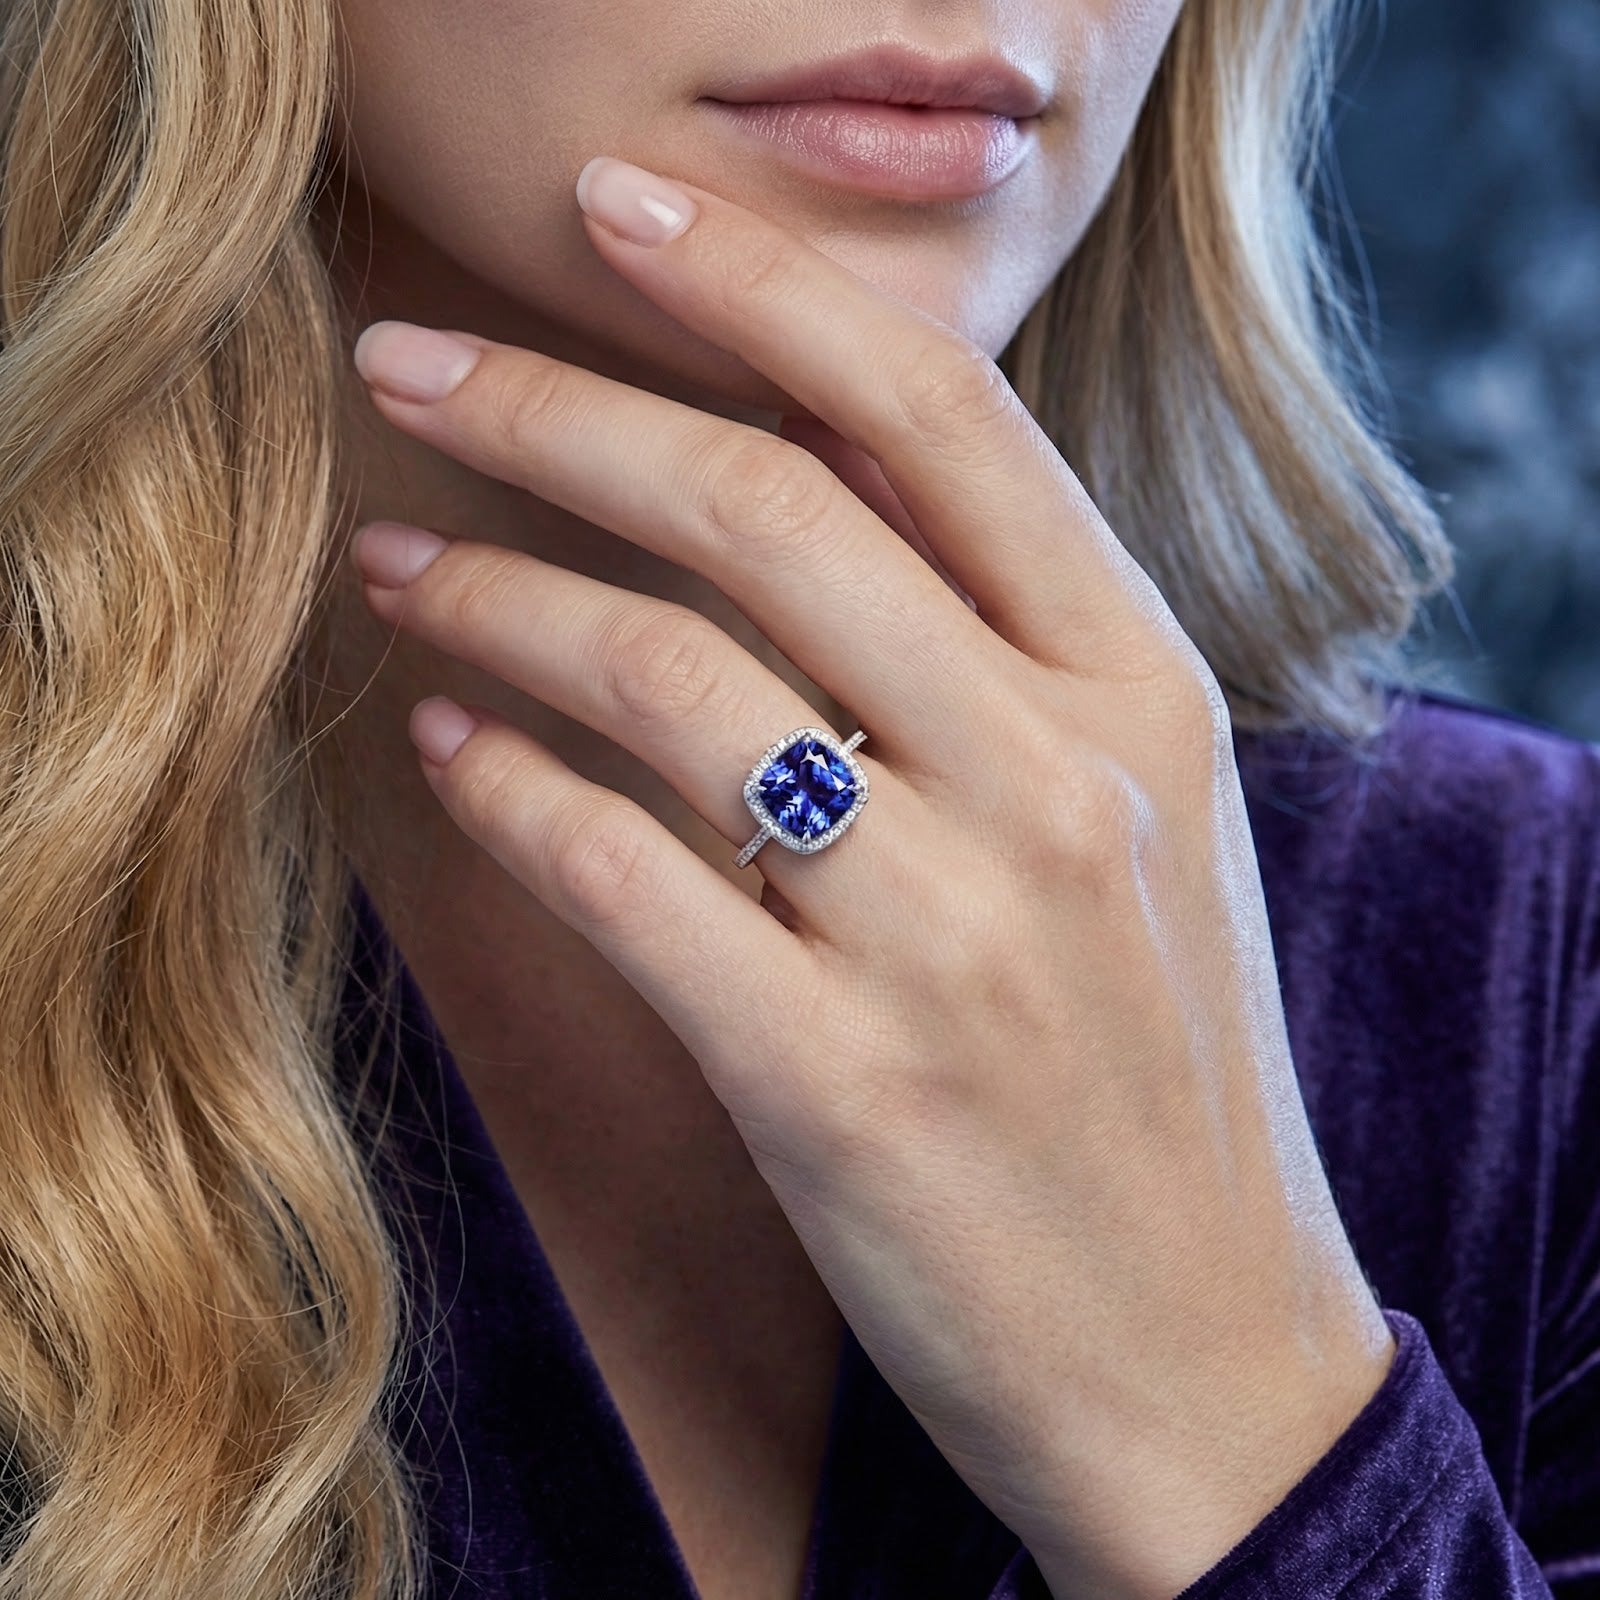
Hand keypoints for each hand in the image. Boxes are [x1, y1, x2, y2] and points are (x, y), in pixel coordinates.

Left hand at [348, 155, 1396, 1599]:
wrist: (1210, 1362)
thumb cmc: (1156, 1080)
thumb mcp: (1140, 832)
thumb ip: (1002, 660)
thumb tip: (803, 499)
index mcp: (1144, 696)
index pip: (939, 414)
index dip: (759, 285)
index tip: (613, 218)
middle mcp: (1057, 785)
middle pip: (766, 513)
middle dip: (557, 407)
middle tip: (415, 361)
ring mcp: (950, 937)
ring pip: (665, 682)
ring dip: (494, 595)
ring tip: (396, 558)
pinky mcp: (836, 1084)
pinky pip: (623, 880)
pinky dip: (509, 793)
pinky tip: (449, 746)